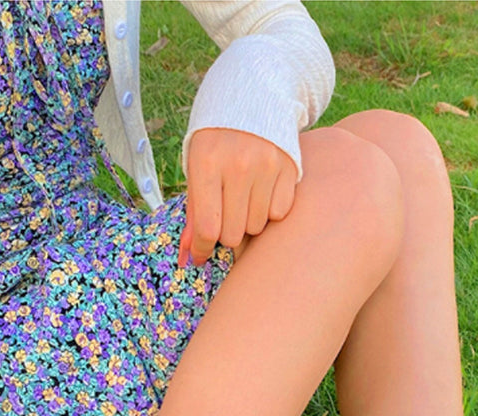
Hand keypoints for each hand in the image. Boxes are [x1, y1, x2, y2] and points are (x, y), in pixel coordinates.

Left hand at [178, 128, 298, 267]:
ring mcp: (267, 166)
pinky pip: (279, 213)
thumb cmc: (216, 141)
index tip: (201, 254)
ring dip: (247, 221)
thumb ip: (193, 213)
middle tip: (223, 216)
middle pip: (233, 233)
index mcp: (207, 163)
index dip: (202, 248)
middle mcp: (239, 165)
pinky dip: (269, 211)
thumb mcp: (196, 169)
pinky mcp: (290, 167)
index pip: (207, 227)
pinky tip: (261, 192)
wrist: (252, 96)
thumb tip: (187, 257)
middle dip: (225, 233)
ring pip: (256, 227)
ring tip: (242, 199)